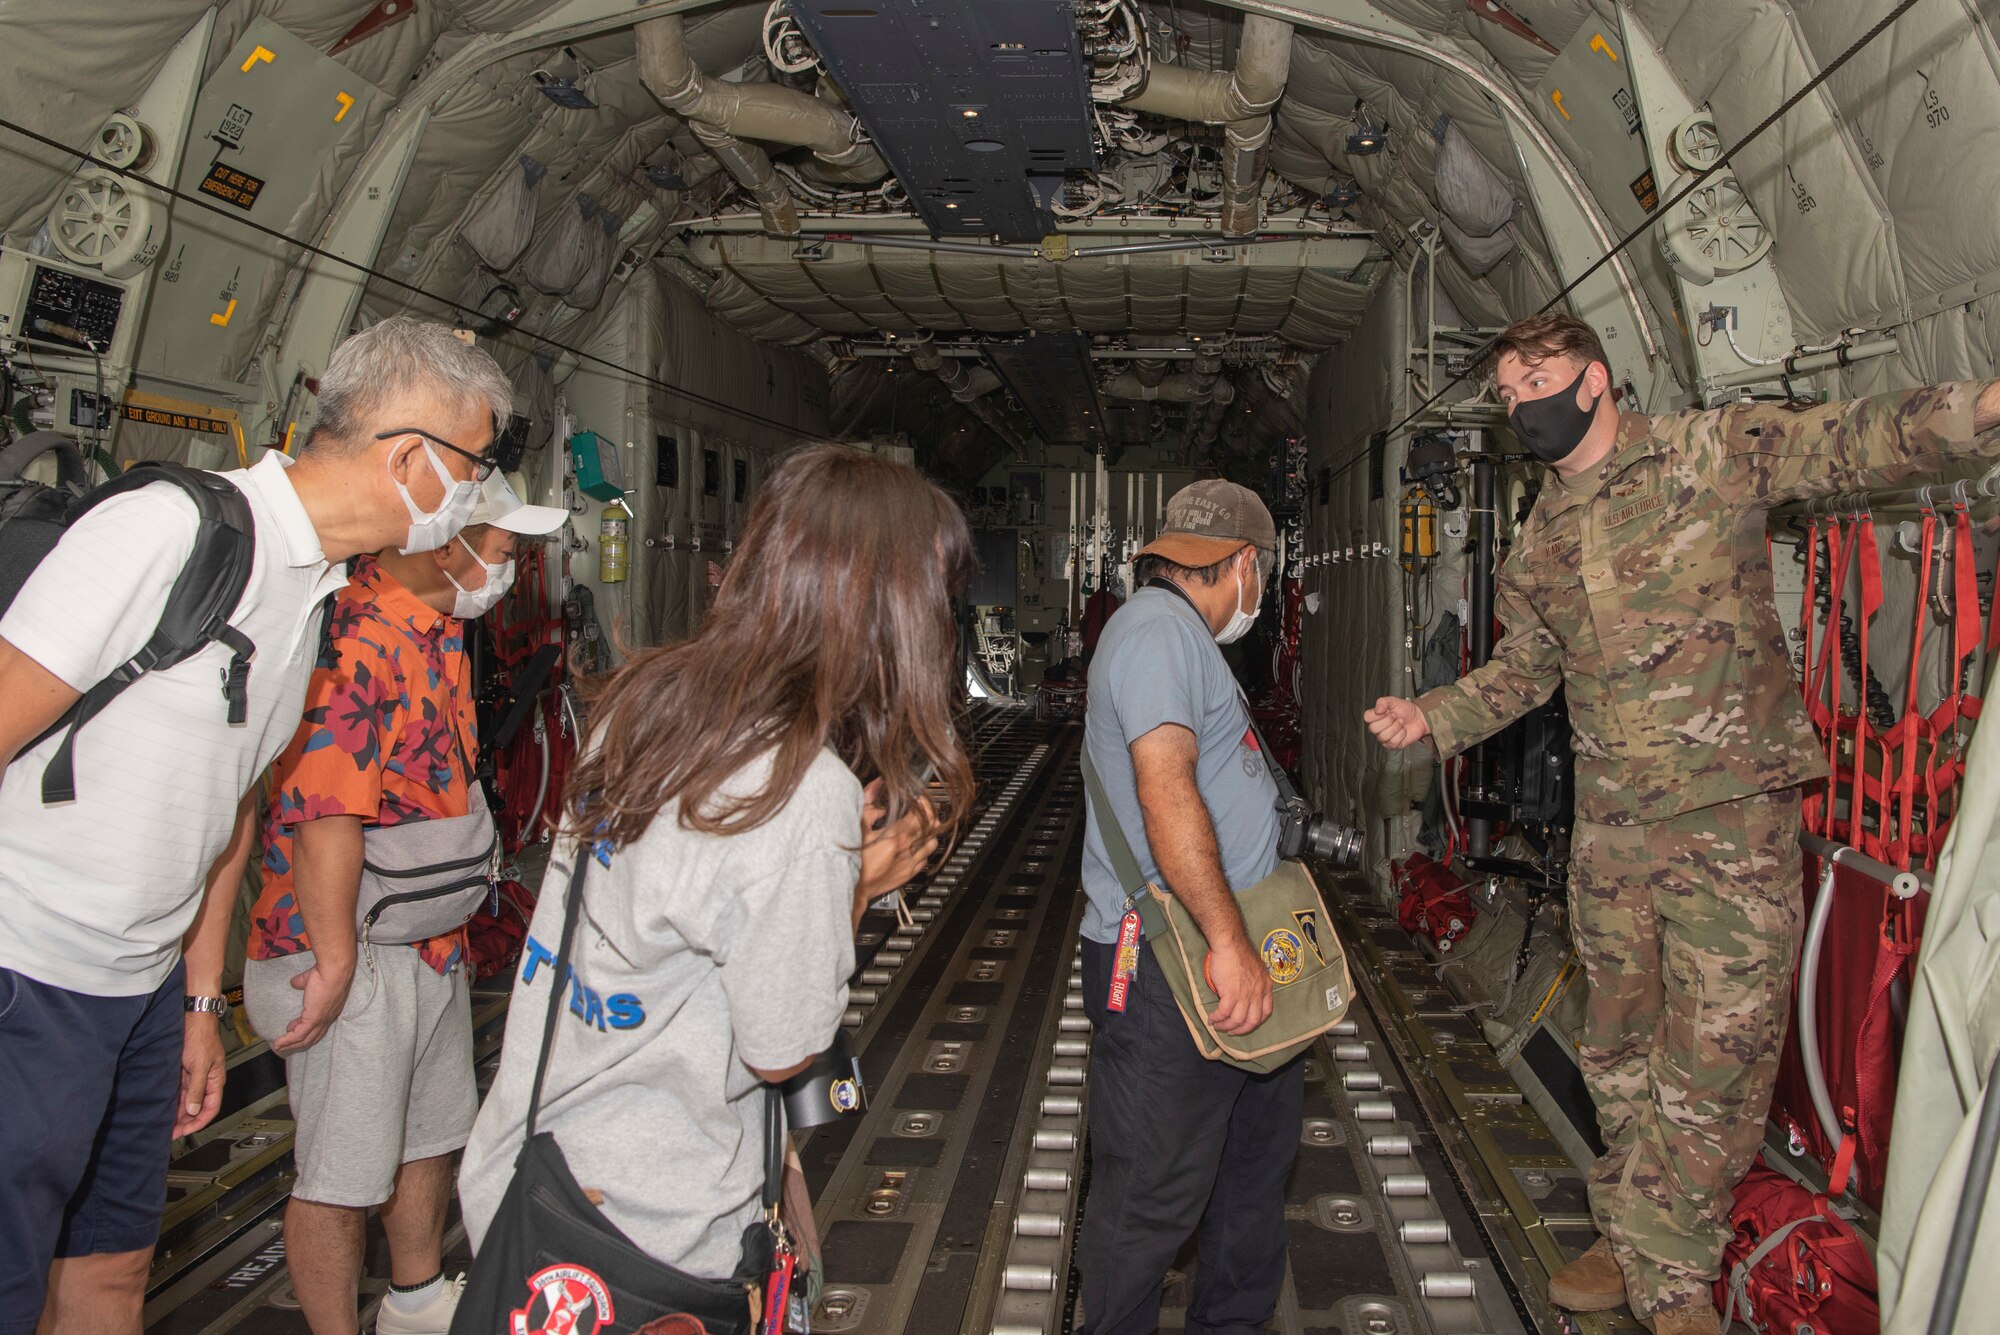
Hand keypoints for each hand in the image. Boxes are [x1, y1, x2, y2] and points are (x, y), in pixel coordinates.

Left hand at [174, 1013, 226, 1136]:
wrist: (192, 1017)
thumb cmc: (201, 1036)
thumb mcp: (200, 1065)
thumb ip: (197, 1089)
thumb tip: (194, 1109)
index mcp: (216, 1079)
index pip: (211, 1108)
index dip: (199, 1122)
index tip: (185, 1132)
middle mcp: (205, 1080)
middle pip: (197, 1107)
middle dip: (186, 1121)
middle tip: (171, 1133)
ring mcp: (194, 1075)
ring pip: (187, 1100)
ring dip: (177, 1112)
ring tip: (165, 1124)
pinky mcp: (183, 1070)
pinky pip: (179, 1090)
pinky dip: (172, 1100)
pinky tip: (163, 1107)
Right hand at [272, 958, 354, 1055]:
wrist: (334, 970)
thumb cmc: (327, 972)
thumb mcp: (312, 979)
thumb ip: (303, 982)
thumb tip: (295, 982)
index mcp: (330, 1009)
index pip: (319, 1025)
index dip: (307, 1029)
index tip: (293, 1028)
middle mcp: (328, 1017)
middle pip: (313, 1036)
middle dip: (299, 1041)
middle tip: (286, 1043)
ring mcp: (321, 1020)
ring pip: (305, 1039)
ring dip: (291, 1045)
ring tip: (279, 1047)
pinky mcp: (313, 1019)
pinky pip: (298, 1035)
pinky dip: (287, 1041)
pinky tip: (278, 1044)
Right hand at [855, 784, 938, 925]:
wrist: (852, 886)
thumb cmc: (852, 859)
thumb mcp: (857, 825)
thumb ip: (868, 802)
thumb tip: (876, 786)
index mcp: (896, 836)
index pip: (921, 814)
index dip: (923, 803)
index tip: (918, 799)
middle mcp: (907, 850)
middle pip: (931, 827)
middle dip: (929, 814)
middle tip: (923, 808)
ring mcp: (910, 863)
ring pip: (933, 843)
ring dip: (931, 831)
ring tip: (924, 824)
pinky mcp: (909, 873)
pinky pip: (926, 858)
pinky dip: (925, 848)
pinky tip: (917, 844)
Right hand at [1204, 934, 1273, 1035]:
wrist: (1230, 943)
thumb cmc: (1239, 951)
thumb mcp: (1256, 968)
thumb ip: (1254, 982)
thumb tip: (1244, 991)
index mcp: (1266, 986)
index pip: (1266, 1011)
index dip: (1256, 1021)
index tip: (1246, 1023)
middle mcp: (1258, 993)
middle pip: (1252, 1021)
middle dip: (1241, 1029)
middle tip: (1231, 1031)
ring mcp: (1246, 995)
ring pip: (1237, 1020)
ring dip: (1226, 1026)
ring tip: (1218, 1025)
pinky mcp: (1231, 994)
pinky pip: (1224, 1013)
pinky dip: (1217, 1018)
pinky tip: (1211, 1019)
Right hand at [1364, 696, 1430, 748]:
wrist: (1419, 717)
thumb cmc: (1406, 710)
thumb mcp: (1394, 701)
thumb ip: (1383, 702)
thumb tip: (1377, 709)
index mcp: (1376, 716)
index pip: (1367, 718)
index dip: (1376, 715)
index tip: (1385, 711)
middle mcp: (1378, 727)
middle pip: (1373, 728)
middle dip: (1388, 721)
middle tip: (1395, 716)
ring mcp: (1384, 737)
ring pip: (1383, 736)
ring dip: (1396, 727)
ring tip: (1401, 722)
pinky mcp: (1392, 744)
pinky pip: (1392, 742)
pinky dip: (1401, 735)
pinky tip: (1403, 730)